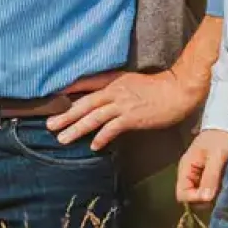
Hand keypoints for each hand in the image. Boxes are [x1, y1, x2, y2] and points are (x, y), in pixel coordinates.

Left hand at [46, 69, 203, 150]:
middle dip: (65, 115)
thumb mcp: (131, 82)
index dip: (68, 92)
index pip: (86, 85)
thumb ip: (115, 89)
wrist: (177, 90)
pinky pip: (112, 128)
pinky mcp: (132, 117)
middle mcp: (114, 91)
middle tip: (50, 125)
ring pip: (93, 117)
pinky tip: (93, 146)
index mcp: (113, 81)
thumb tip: (102, 99)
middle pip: (84, 104)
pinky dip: (101, 137)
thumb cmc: (158, 88)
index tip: (52, 99)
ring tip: (63, 139)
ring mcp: (122, 104)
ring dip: (76, 128)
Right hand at [175, 129, 227, 206]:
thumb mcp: (216, 156)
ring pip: (201, 196)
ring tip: (225, 189)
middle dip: (205, 199)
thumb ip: (210, 176)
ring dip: (212, 196)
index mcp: (186, 168)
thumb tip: (205, 198)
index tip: (211, 196)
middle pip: (191, 197)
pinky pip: (209, 190)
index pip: (182, 194)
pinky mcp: (209, 177)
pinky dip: (217, 192)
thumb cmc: (220, 138)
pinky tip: (226, 187)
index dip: (194, 198)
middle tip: (220, 193)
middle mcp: (189, 174)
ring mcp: (199, 176)